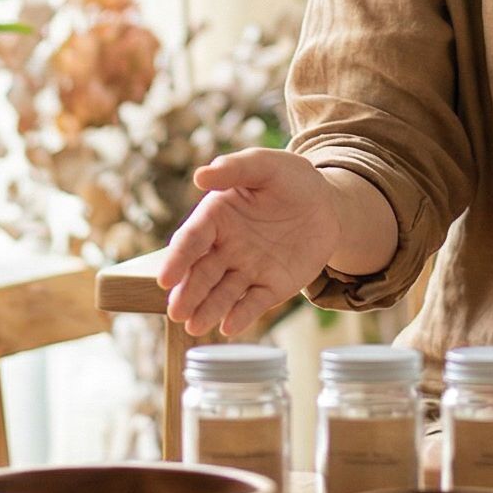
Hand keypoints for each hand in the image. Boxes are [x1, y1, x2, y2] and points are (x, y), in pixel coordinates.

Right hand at [158, 148, 341, 336]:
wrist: (327, 204)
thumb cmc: (290, 178)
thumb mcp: (266, 165)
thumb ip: (235, 169)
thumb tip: (200, 176)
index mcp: (216, 217)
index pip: (191, 240)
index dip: (177, 260)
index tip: (165, 279)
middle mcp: (226, 247)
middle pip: (201, 273)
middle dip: (188, 294)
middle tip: (176, 313)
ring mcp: (247, 269)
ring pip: (222, 293)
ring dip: (208, 310)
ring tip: (194, 327)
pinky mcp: (270, 286)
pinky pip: (254, 303)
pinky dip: (241, 316)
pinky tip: (229, 327)